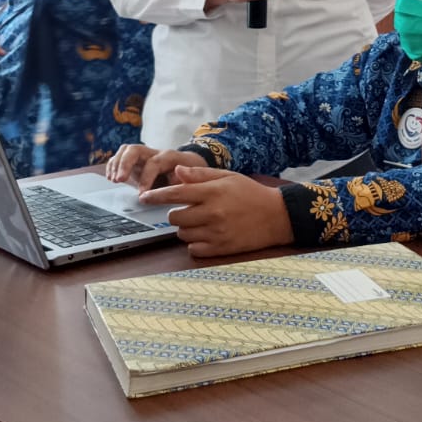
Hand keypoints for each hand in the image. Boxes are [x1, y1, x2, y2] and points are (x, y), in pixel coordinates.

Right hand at [105, 144, 202, 189]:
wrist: (189, 165)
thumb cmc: (189, 174)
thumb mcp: (191, 179)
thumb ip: (183, 181)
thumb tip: (174, 184)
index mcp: (169, 157)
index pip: (154, 163)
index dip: (146, 178)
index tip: (142, 194)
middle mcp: (154, 153)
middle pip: (135, 149)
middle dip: (125, 164)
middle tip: (119, 180)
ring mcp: (143, 155)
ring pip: (126, 150)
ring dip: (117, 164)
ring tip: (113, 179)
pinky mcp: (135, 160)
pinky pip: (120, 156)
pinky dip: (113, 165)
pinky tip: (111, 177)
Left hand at [141, 165, 292, 257]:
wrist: (277, 216)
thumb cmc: (251, 193)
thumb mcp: (228, 177)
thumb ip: (201, 175)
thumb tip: (176, 171)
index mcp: (213, 192)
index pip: (175, 193)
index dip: (156, 195)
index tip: (144, 197)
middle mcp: (212, 213)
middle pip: (174, 217)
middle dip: (176, 213)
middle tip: (187, 210)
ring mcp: (216, 233)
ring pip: (182, 234)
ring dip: (186, 228)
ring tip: (200, 222)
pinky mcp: (221, 248)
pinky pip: (193, 249)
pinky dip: (195, 243)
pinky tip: (205, 235)